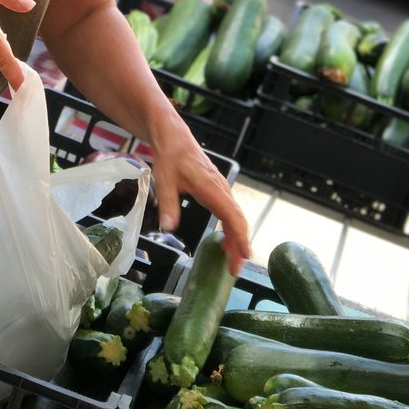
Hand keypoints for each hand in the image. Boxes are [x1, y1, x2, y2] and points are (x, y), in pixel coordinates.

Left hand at [149, 113, 250, 274]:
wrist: (174, 138)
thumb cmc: (171, 157)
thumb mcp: (164, 181)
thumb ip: (168, 204)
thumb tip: (168, 228)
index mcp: (212, 188)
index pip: (232, 216)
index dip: (240, 237)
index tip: (243, 256)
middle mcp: (222, 190)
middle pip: (238, 221)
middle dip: (239, 246)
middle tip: (234, 270)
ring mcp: (221, 190)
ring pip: (235, 218)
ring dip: (236, 239)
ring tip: (231, 263)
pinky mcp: (217, 191)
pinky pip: (229, 213)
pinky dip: (230, 229)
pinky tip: (225, 242)